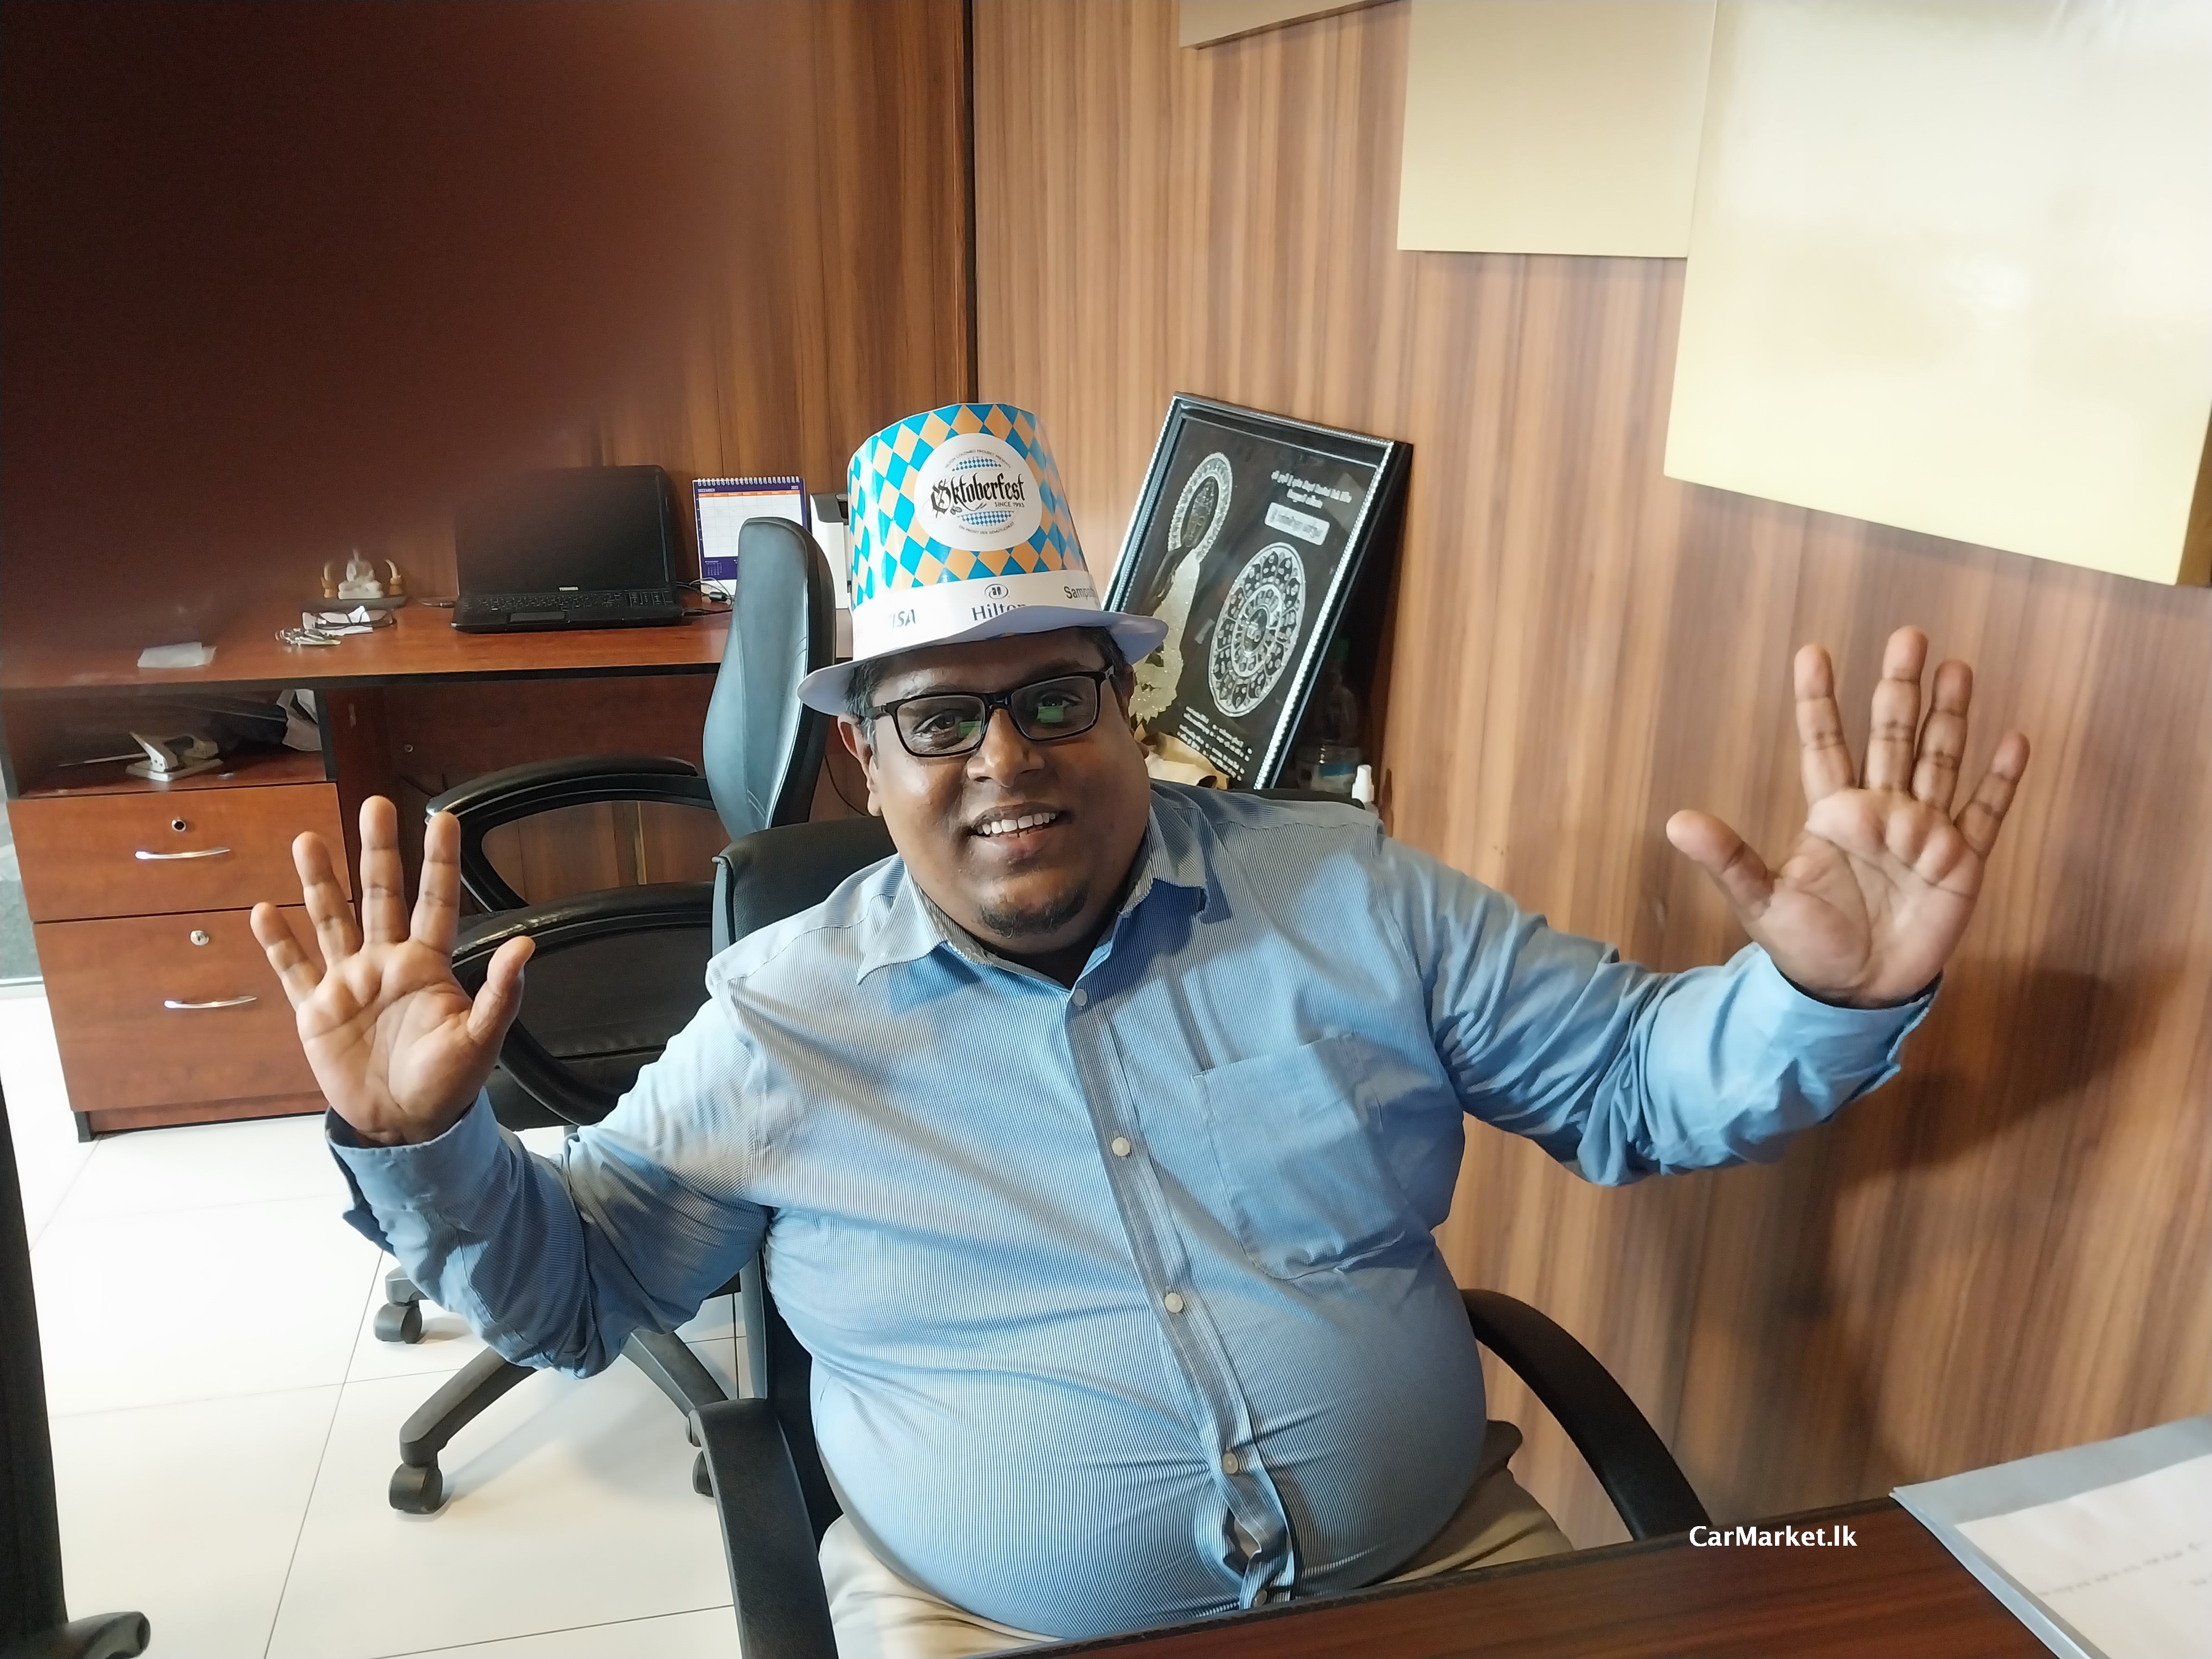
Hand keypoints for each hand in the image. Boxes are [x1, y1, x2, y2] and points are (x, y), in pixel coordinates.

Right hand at [251, 797, 532, 1145]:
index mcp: (428, 965)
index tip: (443, 819)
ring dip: (320, 882)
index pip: (435, 902)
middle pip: (380, 896)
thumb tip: (525, 944)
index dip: (439, 862)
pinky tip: (265, 911)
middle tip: (373, 805)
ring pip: (332, 920)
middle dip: (376, 851)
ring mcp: (349, 982)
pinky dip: (278, 943)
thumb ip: (501, 992)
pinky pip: (294, 970)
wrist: (405, 1123)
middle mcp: (387, 963)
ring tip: (308, 839)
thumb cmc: (448, 1082)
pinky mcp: (316, 1010)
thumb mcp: (480, 1038)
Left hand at [1665, 626, 2028, 1007]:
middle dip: (1900, 689)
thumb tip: (1675, 822)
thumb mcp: (1760, 901)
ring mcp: (1924, 833)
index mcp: (1832, 814)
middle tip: (1908, 636)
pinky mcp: (1961, 863)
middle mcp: (1881, 812)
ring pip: (1940, 761)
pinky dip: (2001, 779)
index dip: (1818, 701)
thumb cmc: (1805, 946)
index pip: (1824, 744)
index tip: (1812, 652)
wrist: (1853, 992)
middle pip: (1892, 737)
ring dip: (1950, 717)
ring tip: (1957, 668)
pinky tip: (2014, 739)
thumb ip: (1727, 859)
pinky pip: (1986, 813)